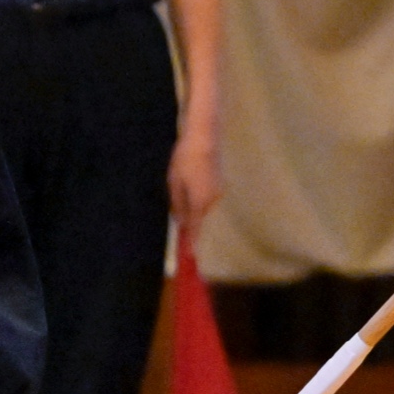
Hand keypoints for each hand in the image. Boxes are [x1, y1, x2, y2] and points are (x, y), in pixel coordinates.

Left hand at [168, 130, 220, 249]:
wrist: (204, 136)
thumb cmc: (185, 160)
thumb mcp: (175, 183)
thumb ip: (178, 205)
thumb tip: (181, 222)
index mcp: (200, 203)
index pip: (195, 228)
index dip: (192, 242)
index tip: (190, 256)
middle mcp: (212, 201)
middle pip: (199, 217)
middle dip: (189, 221)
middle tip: (177, 219)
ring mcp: (218, 191)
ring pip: (203, 206)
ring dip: (193, 206)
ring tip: (181, 189)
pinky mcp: (219, 182)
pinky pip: (207, 197)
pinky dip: (198, 197)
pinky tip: (189, 182)